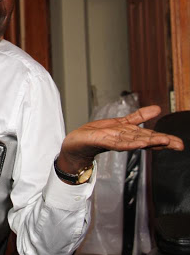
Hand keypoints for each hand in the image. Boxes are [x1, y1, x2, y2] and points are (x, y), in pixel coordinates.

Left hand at [57, 105, 183, 173]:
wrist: (76, 144)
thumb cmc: (97, 135)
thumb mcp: (121, 123)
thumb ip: (139, 117)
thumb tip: (158, 109)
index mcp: (129, 135)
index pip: (149, 137)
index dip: (164, 139)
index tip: (179, 143)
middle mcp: (123, 140)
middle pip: (145, 140)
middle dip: (162, 142)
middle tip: (178, 145)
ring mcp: (113, 141)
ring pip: (134, 141)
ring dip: (148, 142)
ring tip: (163, 141)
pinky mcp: (101, 141)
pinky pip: (117, 142)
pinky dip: (129, 143)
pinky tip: (139, 143)